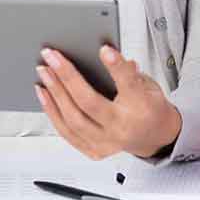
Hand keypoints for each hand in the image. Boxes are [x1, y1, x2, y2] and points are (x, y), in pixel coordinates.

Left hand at [35, 45, 181, 159]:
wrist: (155, 137)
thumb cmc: (150, 107)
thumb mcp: (149, 83)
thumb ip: (130, 71)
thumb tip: (110, 54)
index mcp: (141, 106)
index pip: (128, 84)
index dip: (115, 66)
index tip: (103, 49)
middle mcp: (123, 127)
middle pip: (89, 102)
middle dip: (66, 77)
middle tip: (52, 57)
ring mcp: (107, 142)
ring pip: (73, 119)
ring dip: (54, 94)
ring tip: (44, 73)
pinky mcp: (95, 150)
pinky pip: (68, 133)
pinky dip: (53, 113)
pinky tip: (45, 95)